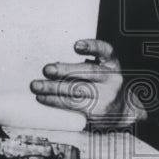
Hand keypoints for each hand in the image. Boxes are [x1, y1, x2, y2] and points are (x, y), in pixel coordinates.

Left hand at [31, 38, 146, 127]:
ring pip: (78, 91)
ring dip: (53, 88)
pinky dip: (55, 101)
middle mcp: (113, 79)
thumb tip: (50, 64)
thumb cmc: (101, 85)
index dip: (91, 47)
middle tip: (46, 69)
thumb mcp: (100, 70)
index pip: (105, 51)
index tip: (76, 46)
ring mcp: (107, 97)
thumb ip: (81, 64)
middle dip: (65, 70)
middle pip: (89, 72)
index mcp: (111, 64)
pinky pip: (74, 106)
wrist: (122, 112)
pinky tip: (42, 98)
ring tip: (36, 86)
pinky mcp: (98, 113)